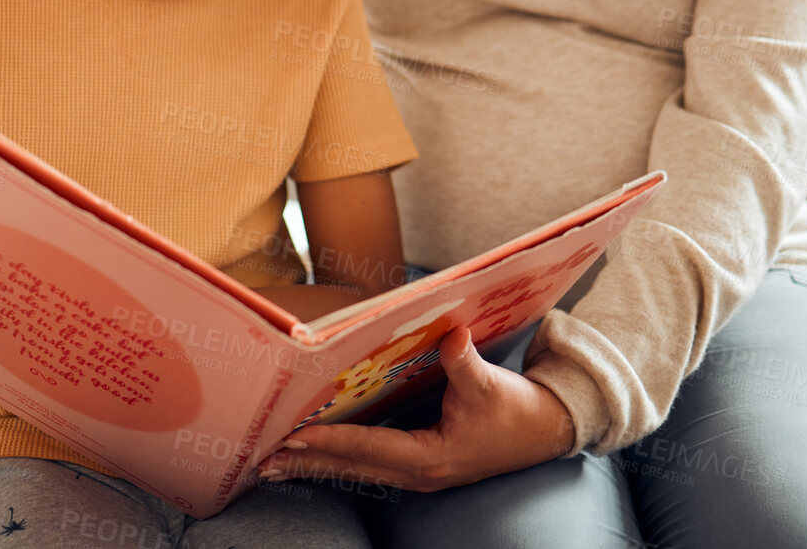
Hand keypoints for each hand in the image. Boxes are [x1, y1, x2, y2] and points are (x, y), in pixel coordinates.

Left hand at [256, 326, 576, 491]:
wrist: (546, 430)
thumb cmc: (517, 411)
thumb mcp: (491, 385)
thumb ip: (465, 362)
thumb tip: (451, 334)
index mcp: (431, 458)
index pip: (369, 448)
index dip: (330, 442)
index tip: (293, 437)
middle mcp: (418, 472)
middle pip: (351, 467)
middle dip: (306, 462)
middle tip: (260, 459)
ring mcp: (417, 472)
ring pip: (356, 469)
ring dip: (316, 464)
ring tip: (273, 462)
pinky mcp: (419, 463)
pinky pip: (369, 463)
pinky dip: (338, 458)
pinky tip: (313, 453)